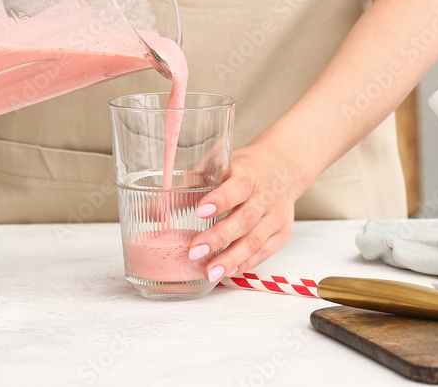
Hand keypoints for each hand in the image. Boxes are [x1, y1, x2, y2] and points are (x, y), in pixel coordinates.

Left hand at [187, 138, 302, 281]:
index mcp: (249, 175)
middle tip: (195, 252)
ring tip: (209, 272)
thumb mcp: (220, 165)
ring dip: (231, 259)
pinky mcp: (282, 234)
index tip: (199, 211)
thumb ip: (192, 184)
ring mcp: (276, 217)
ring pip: (255, 241)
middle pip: (245, 220)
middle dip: (219, 237)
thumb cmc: (243, 169)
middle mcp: (266, 196)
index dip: (221, 200)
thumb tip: (156, 209)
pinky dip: (245, 264)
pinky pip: (264, 252)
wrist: (282, 169)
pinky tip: (228, 272)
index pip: (238, 187)